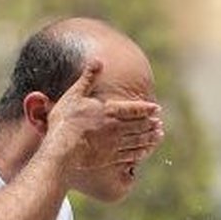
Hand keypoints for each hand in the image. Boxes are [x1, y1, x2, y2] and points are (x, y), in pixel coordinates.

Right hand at [47, 59, 162, 170]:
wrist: (61, 151)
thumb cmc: (65, 122)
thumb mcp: (74, 95)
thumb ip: (88, 78)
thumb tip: (98, 59)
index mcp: (110, 111)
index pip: (136, 109)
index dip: (148, 109)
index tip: (157, 109)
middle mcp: (117, 128)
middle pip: (141, 126)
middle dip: (152, 124)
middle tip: (159, 124)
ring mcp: (115, 145)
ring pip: (139, 141)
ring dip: (150, 138)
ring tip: (157, 137)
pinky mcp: (111, 160)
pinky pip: (131, 157)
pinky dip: (141, 153)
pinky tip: (144, 153)